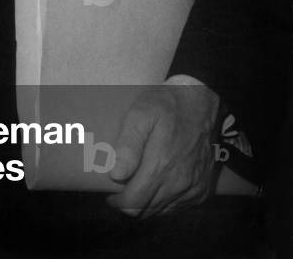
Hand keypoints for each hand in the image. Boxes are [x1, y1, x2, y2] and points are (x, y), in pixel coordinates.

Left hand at [106, 77, 219, 217]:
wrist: (200, 100)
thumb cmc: (166, 105)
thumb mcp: (140, 114)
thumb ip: (128, 145)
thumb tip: (116, 174)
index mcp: (160, 166)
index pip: (134, 203)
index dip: (118, 203)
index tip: (109, 195)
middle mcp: (179, 183)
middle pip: (147, 210)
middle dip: (130, 205)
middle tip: (120, 192)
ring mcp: (193, 187)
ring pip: (164, 211)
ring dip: (148, 205)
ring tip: (137, 189)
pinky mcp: (203, 188)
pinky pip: (181, 207)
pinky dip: (167, 204)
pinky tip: (158, 189)